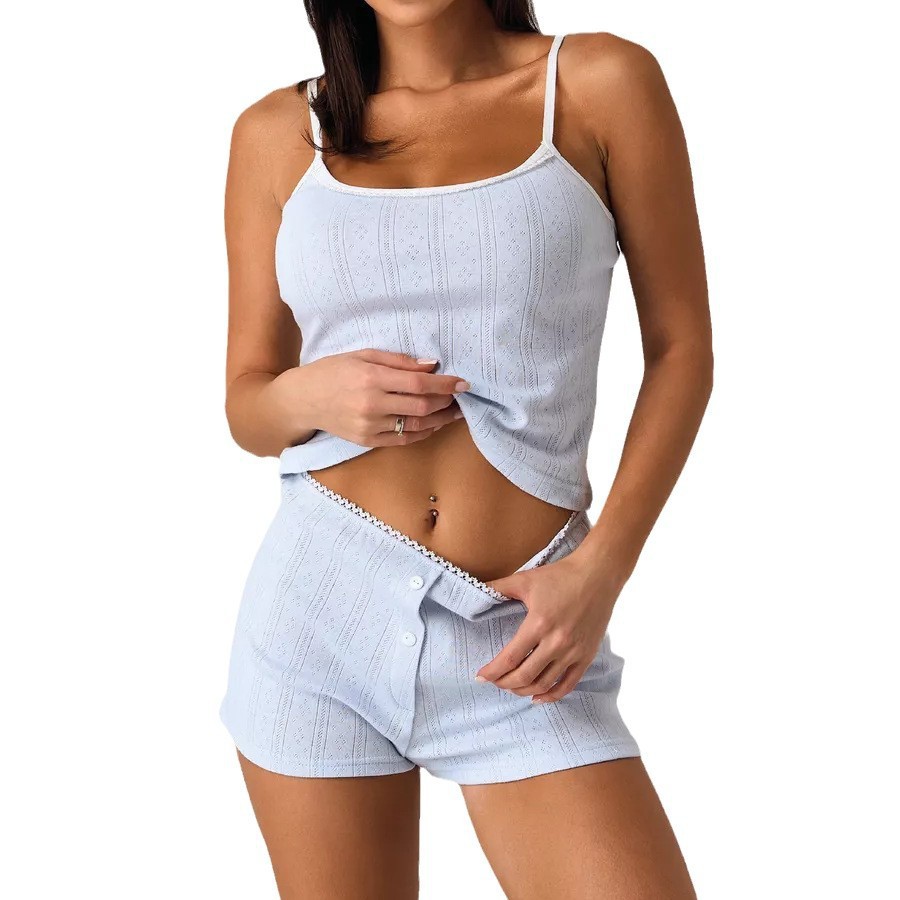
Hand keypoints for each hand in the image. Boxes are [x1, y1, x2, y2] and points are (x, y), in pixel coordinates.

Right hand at [263, 349, 469, 447]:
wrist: (303, 400)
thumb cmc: (333, 371)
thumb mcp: (362, 355)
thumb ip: (398, 360)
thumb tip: (431, 365)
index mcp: (371, 378)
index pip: (419, 383)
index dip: (445, 384)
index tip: (463, 382)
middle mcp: (372, 404)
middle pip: (422, 407)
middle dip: (446, 402)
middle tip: (460, 397)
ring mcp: (369, 426)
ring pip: (416, 426)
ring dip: (440, 419)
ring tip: (453, 412)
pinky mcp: (367, 441)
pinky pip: (403, 439)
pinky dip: (422, 432)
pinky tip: (433, 424)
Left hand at [478, 551, 622, 703]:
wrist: (598, 575)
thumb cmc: (560, 575)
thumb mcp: (524, 579)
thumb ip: (497, 587)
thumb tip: (474, 591)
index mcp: (538, 623)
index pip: (509, 658)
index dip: (492, 671)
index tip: (480, 676)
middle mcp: (556, 642)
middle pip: (524, 676)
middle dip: (504, 683)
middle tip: (494, 682)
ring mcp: (574, 652)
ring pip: (544, 684)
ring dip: (523, 690)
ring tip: (511, 687)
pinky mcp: (587, 656)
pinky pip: (568, 684)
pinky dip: (551, 695)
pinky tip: (537, 697)